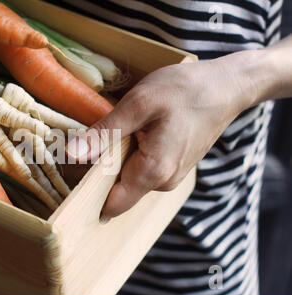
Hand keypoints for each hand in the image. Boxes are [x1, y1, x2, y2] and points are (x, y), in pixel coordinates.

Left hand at [67, 50, 265, 220]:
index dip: (89, 194)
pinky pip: (143, 169)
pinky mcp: (173, 167)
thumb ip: (105, 133)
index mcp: (153, 172)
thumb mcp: (139, 104)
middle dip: (102, 170)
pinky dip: (132, 155)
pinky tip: (137, 133)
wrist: (226, 87)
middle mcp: (163, 182)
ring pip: (130, 178)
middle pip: (119, 190)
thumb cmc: (184, 90)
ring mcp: (170, 176)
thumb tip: (72, 154)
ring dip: (118, 160)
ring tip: (121, 130)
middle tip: (96, 138)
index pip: (113, 204)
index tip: (72, 178)